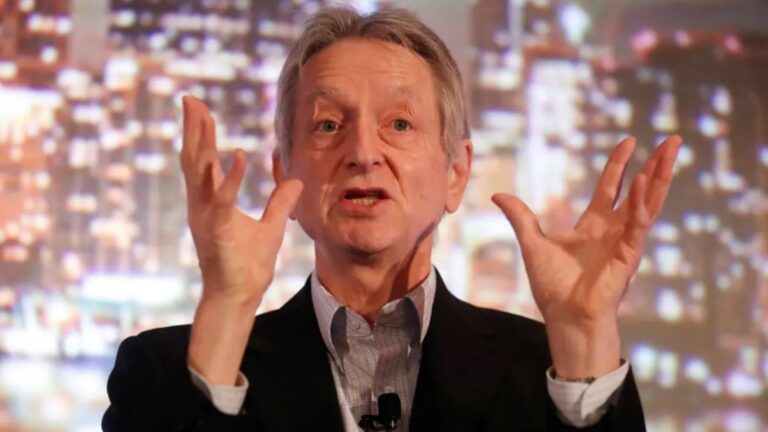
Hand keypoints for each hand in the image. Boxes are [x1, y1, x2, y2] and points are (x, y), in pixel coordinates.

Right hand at [181, 96, 302, 384]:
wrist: (239, 296)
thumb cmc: (248, 265)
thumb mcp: (271, 225)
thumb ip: (281, 200)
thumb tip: (294, 178)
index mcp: (212, 202)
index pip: (204, 161)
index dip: (202, 134)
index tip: (201, 109)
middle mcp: (203, 205)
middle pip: (195, 158)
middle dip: (193, 128)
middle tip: (190, 99)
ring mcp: (207, 216)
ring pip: (200, 172)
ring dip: (202, 142)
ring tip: (203, 114)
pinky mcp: (217, 229)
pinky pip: (223, 199)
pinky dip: (229, 178)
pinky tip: (235, 155)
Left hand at [492, 135, 681, 377]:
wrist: (564, 317)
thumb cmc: (553, 287)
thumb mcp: (533, 243)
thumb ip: (520, 217)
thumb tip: (498, 194)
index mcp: (594, 226)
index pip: (611, 187)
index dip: (619, 165)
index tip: (629, 142)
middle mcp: (613, 230)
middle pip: (639, 190)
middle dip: (655, 165)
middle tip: (671, 139)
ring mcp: (625, 241)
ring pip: (648, 202)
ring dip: (660, 176)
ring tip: (672, 150)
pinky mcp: (629, 255)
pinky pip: (638, 224)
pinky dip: (641, 202)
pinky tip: (644, 181)